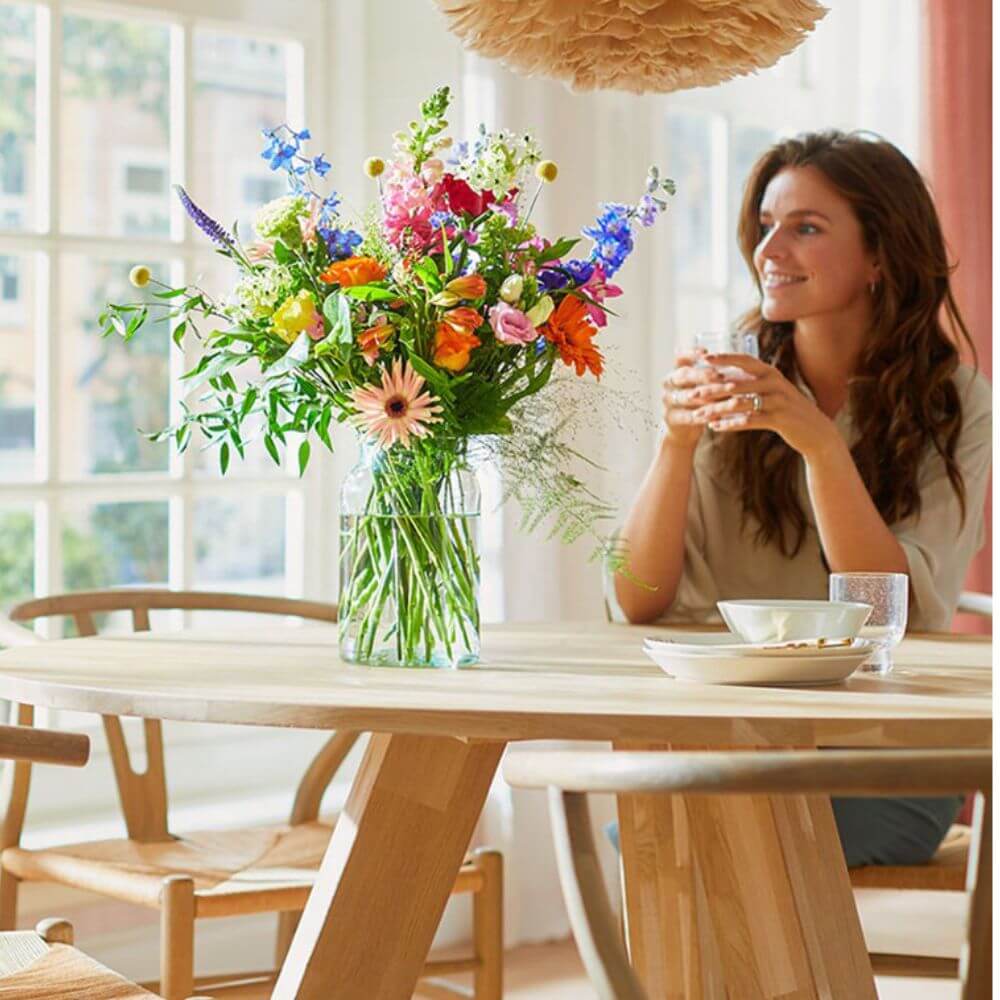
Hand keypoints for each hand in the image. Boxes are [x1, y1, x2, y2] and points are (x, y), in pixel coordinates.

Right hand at [661, 351, 745, 450]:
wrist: (684, 429)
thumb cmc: (700, 402)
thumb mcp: (704, 387)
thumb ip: (716, 378)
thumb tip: (741, 369)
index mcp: (676, 371)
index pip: (680, 358)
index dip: (691, 353)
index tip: (706, 352)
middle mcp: (669, 384)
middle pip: (684, 375)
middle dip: (704, 375)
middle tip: (721, 375)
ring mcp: (668, 401)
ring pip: (687, 396)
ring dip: (708, 395)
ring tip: (725, 394)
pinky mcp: (671, 418)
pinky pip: (687, 416)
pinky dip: (703, 416)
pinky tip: (718, 415)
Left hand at [690, 353, 842, 462]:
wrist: (816, 432)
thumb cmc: (788, 410)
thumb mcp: (772, 392)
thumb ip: (752, 383)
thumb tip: (724, 378)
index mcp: (772, 373)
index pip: (745, 360)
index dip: (724, 358)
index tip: (703, 358)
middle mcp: (775, 383)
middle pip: (738, 383)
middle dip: (713, 389)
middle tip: (692, 394)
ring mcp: (778, 401)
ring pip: (741, 404)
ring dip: (718, 409)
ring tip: (699, 415)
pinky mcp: (779, 420)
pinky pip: (749, 421)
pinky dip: (731, 424)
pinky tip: (715, 427)